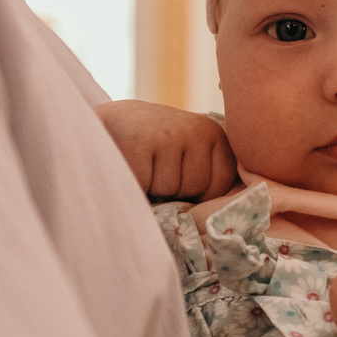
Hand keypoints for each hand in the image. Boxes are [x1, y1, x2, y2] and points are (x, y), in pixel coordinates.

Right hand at [95, 101, 236, 201]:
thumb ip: (208, 178)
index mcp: (214, 134)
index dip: (197, 192)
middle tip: (158, 168)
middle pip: (194, 189)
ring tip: (146, 165)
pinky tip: (131, 164)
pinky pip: (144, 184)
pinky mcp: (140, 141)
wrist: (116, 121)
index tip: (180, 175)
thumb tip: (207, 215)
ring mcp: (168, 134)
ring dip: (153, 187)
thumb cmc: (157, 149)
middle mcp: (196, 130)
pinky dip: (135, 184)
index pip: (220, 185)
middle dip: (174, 190)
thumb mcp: (191, 155)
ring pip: (168, 189)